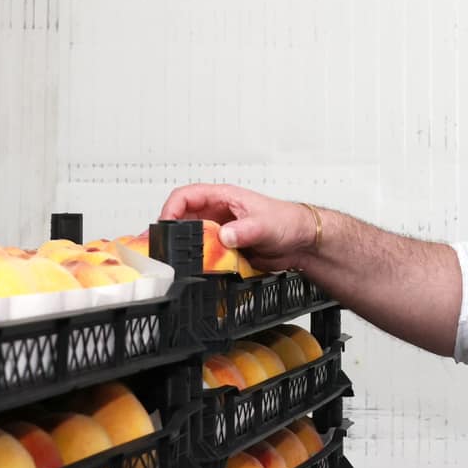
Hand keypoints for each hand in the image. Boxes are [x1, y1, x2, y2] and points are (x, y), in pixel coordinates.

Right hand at [156, 183, 318, 271]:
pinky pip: (206, 256)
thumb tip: (224, 236)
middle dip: (173, 234)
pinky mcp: (225, 250)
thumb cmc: (287, 221)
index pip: (186, 196)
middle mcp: (218, 214)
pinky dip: (200, 264)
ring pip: (193, 240)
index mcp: (223, 197)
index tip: (165, 225)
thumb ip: (244, 230)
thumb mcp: (265, 224)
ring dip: (186, 251)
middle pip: (183, 219)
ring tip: (179, 262)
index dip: (171, 208)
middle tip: (167, 249)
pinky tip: (199, 271)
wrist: (302, 242)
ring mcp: (220, 232)